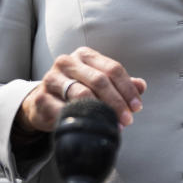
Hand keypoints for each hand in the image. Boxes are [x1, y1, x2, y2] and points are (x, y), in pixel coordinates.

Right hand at [17, 47, 145, 133]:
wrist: (43, 105)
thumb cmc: (76, 92)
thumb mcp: (98, 85)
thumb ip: (120, 84)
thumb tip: (141, 86)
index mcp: (84, 55)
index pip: (112, 69)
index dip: (127, 89)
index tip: (137, 107)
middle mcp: (67, 62)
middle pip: (99, 80)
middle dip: (117, 102)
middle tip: (127, 120)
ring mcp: (51, 78)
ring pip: (81, 93)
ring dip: (101, 111)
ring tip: (112, 124)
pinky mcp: (41, 97)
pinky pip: (64, 109)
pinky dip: (80, 119)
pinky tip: (90, 127)